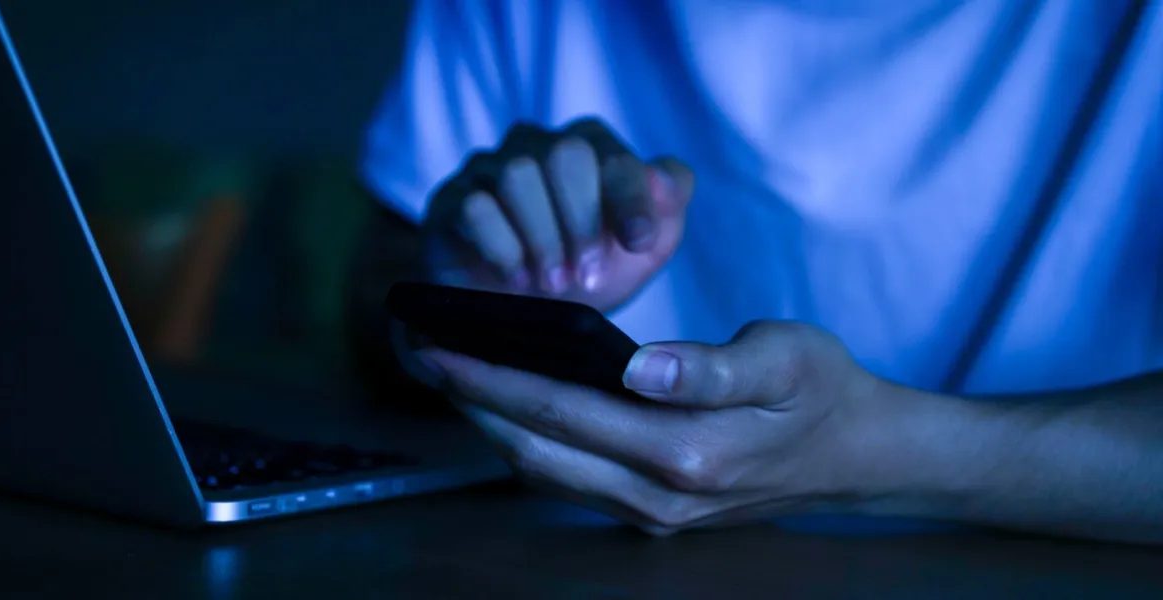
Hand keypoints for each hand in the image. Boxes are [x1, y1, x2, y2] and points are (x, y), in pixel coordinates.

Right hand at [422, 118, 694, 313]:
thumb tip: (665, 178)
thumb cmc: (586, 271)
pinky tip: (516, 280)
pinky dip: (502, 247)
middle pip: (565, 153)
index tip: (640, 244)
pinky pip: (475, 206)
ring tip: (553, 284)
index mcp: (589, 148)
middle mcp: (537, 145)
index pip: (614, 153)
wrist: (516, 313)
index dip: (632, 197)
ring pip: (517, 175)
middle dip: (583, 220)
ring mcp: (489, 168)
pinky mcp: (451, 200)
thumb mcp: (640, 252)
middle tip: (590, 276)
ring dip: (543, 237)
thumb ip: (668, 209)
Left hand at [423, 321, 889, 534]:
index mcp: (684, 451)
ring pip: (545, 472)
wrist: (856, 457)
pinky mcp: (651, 514)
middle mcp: (656, 495)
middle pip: (534, 450)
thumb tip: (637, 367)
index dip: (491, 378)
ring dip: (491, 425)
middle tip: (421, 354)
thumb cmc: (822, 390)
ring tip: (451, 376)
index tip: (438, 345)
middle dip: (470, 403)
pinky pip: (570, 480)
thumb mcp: (786, 357)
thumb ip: (710, 366)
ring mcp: (651, 514)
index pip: (560, 411)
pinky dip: (528, 442)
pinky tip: (509, 407)